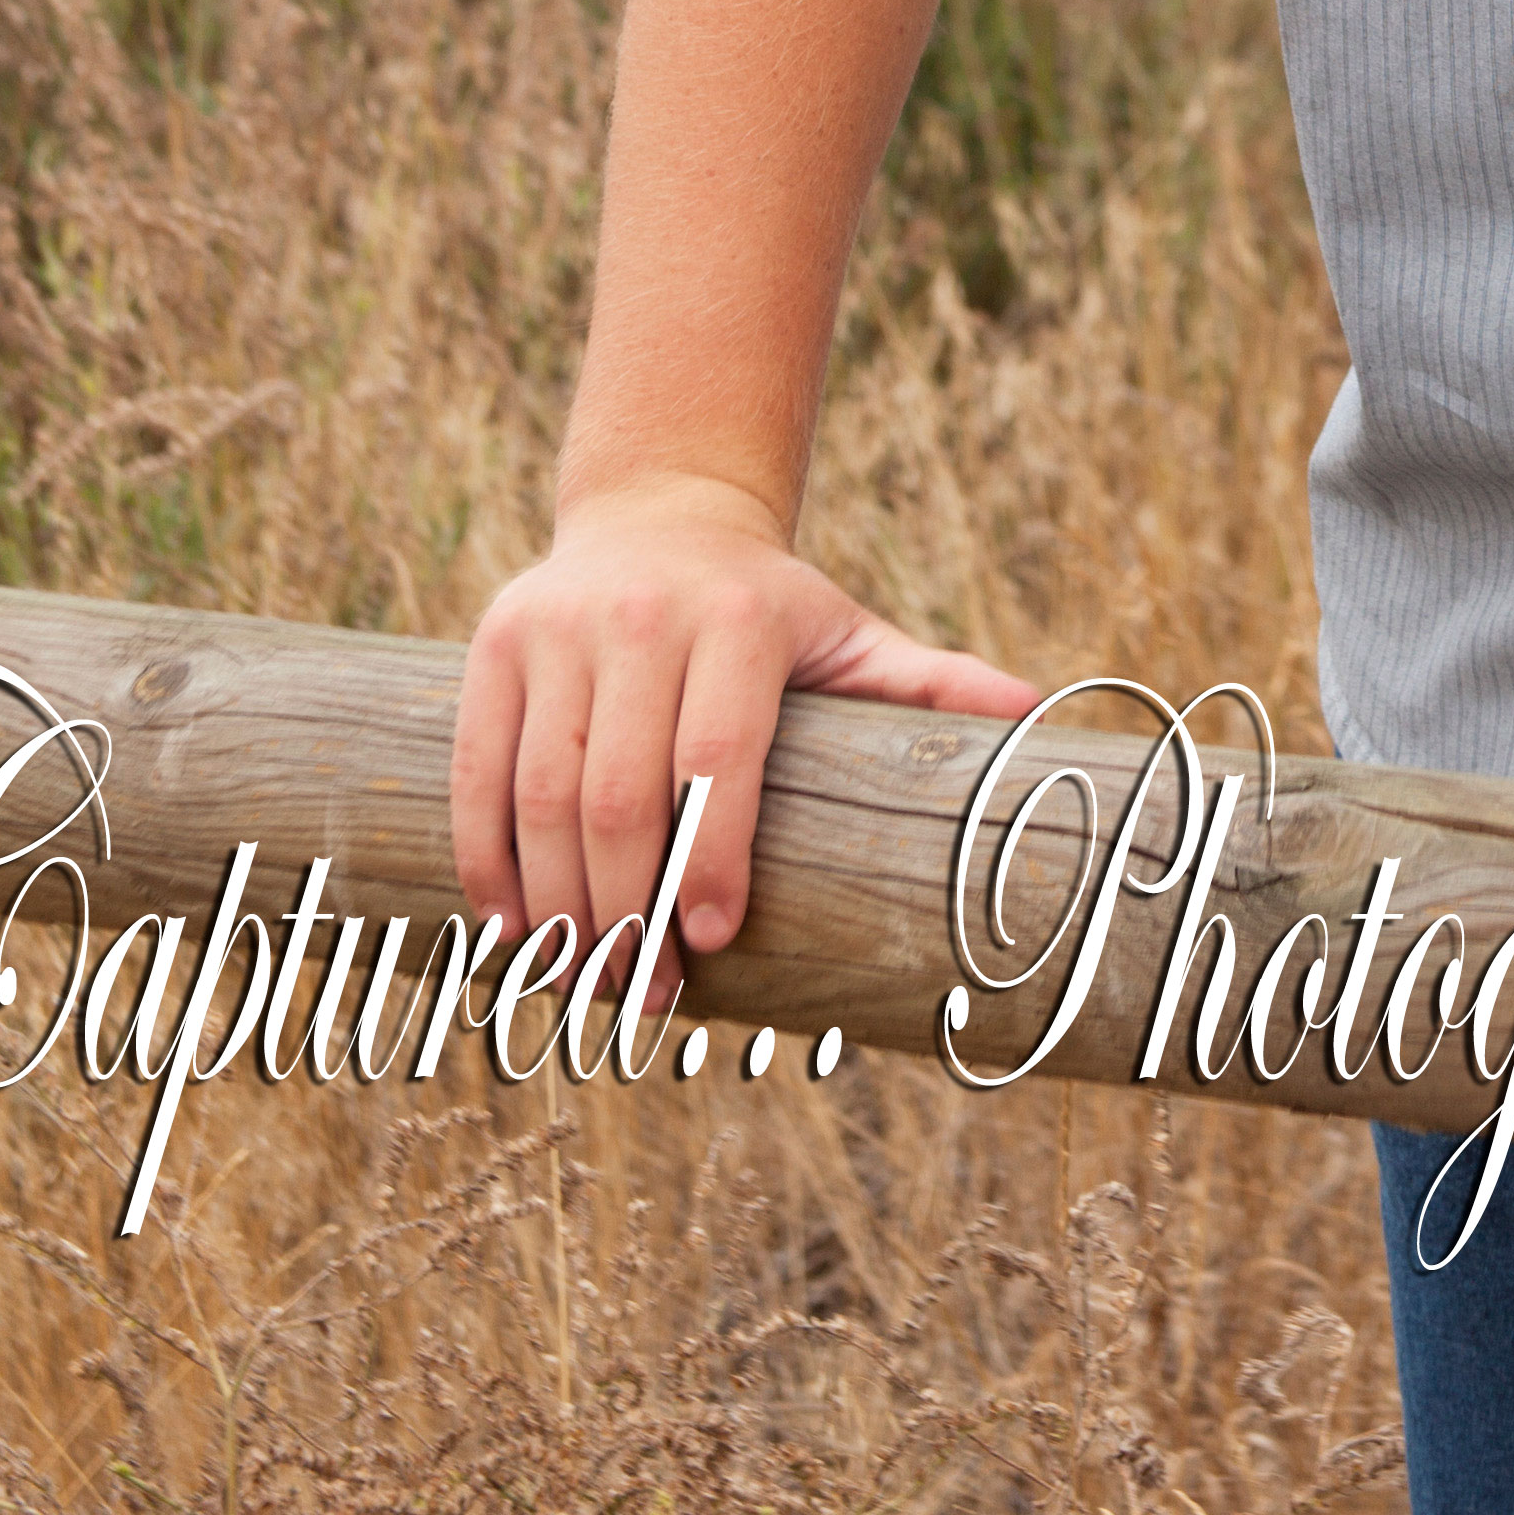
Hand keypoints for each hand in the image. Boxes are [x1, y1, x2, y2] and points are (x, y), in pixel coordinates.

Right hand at [449, 473, 1039, 1003]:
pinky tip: (512, 931)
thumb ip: (927, 681)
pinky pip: (477, 773)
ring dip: (560, 907)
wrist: (660, 516)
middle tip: (647, 997)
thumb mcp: (851, 632)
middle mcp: (638, 619)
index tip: (714, 944)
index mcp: (737, 622)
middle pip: (623, 793)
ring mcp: (554, 631)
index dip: (712, 858)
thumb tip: (1036, 717)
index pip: (717, 759)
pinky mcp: (493, 649)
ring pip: (542, 795)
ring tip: (587, 983)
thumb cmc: (770, 609)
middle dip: (631, 911)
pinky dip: (488, 862)